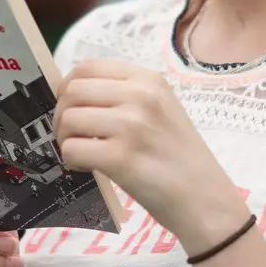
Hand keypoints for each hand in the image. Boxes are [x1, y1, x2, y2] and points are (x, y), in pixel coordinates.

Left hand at [54, 60, 248, 254]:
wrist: (205, 199)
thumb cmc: (180, 158)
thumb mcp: (163, 109)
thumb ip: (125, 96)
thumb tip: (73, 95)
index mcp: (149, 80)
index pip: (87, 67)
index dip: (68, 87)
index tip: (70, 107)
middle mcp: (140, 96)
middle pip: (72, 91)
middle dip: (61, 115)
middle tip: (70, 135)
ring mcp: (131, 125)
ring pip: (69, 120)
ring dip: (64, 139)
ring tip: (81, 153)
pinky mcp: (121, 157)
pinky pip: (72, 150)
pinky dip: (71, 161)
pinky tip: (87, 168)